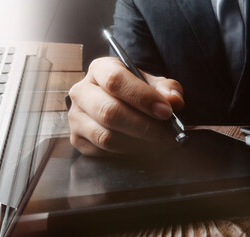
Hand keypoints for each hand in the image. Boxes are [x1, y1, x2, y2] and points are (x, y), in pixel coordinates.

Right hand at [67, 57, 184, 156]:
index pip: (116, 80)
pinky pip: (103, 151)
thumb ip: (166, 89)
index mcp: (100, 69)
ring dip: (138, 143)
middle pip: (109, 111)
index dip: (142, 97)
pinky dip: (127, 153)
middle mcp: (82, 91)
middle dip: (144, 126)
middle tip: (168, 135)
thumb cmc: (134, 92)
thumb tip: (173, 101)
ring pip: (106, 136)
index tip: (166, 112)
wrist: (114, 104)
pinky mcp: (77, 138)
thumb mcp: (152, 84)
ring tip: (159, 143)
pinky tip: (142, 148)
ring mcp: (76, 116)